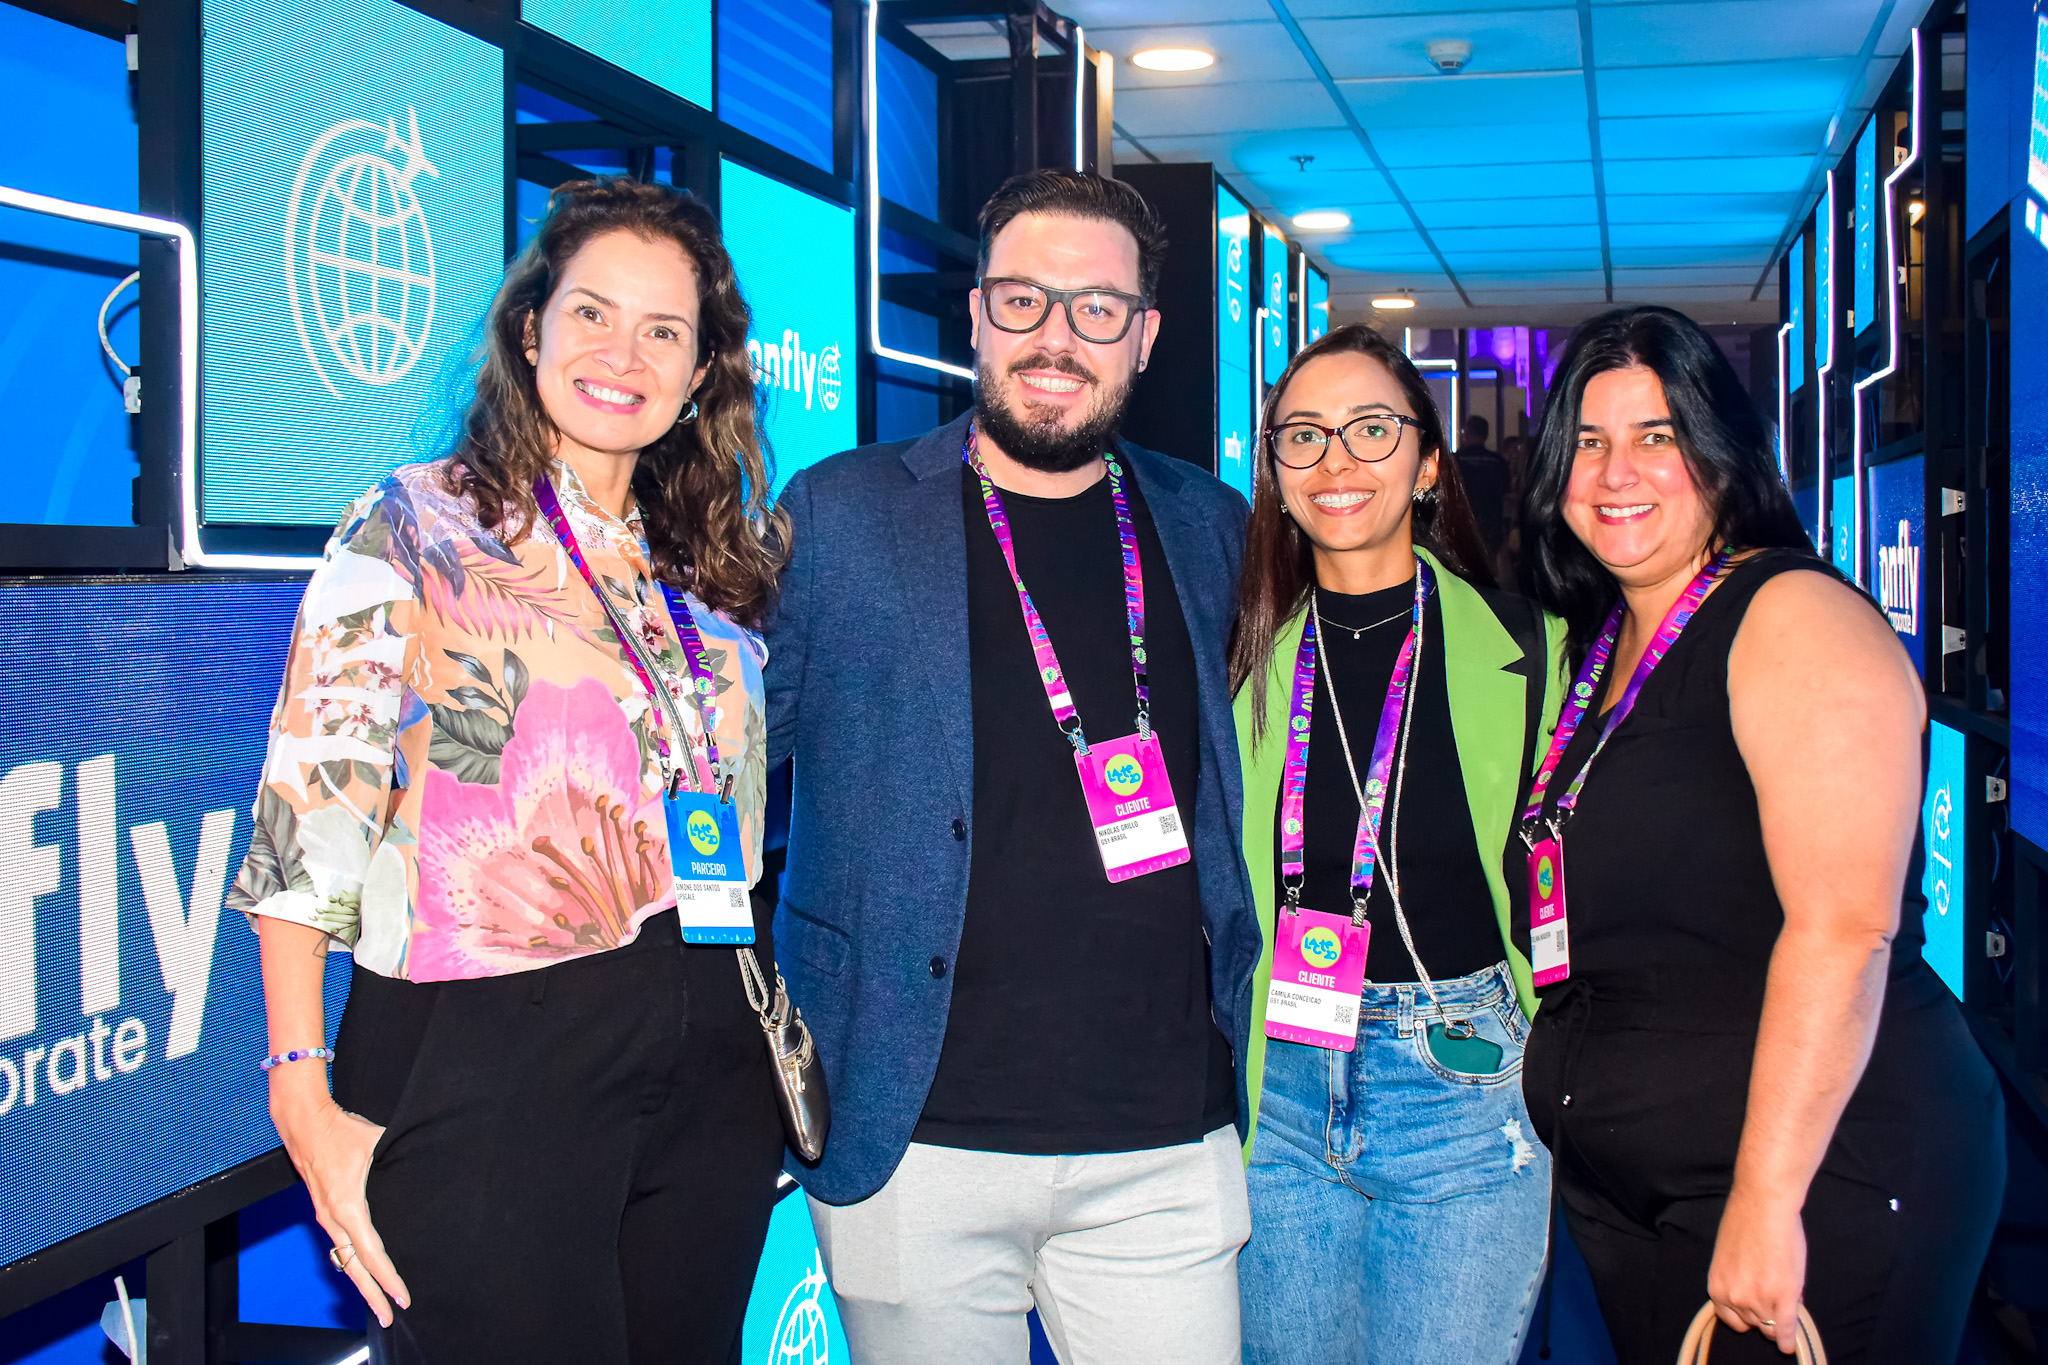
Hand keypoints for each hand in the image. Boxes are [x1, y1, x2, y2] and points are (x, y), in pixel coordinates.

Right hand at [272, 1093, 409, 1326]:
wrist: (303, 1122)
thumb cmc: (341, 1130)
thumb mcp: (378, 1142)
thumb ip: (401, 1157)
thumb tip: (428, 1160)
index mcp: (349, 1208)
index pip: (373, 1254)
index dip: (389, 1279)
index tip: (403, 1297)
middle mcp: (334, 1219)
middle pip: (354, 1269)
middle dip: (372, 1295)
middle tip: (389, 1317)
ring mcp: (326, 1216)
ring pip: (344, 1260)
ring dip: (361, 1282)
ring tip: (378, 1301)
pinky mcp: (323, 1210)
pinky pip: (338, 1245)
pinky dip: (351, 1263)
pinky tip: (361, 1270)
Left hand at [1707, 1190, 1804, 1354]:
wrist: (1763, 1205)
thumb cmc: (1746, 1223)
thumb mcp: (1731, 1259)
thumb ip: (1740, 1282)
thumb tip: (1757, 1300)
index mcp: (1717, 1287)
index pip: (1732, 1320)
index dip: (1747, 1316)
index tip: (1756, 1314)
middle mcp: (1734, 1298)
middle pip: (1753, 1324)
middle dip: (1765, 1314)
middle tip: (1775, 1295)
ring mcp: (1759, 1300)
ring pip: (1771, 1326)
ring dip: (1780, 1317)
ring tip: (1786, 1292)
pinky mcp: (1783, 1297)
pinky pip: (1787, 1329)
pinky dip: (1789, 1339)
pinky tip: (1790, 1345)